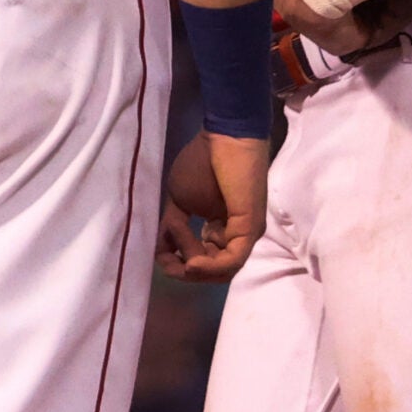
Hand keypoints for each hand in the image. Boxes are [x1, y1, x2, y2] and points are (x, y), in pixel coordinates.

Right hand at [157, 129, 269, 281]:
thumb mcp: (179, 201)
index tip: (162, 258)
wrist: (226, 138)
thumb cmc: (203, 163)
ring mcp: (245, 234)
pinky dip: (210, 267)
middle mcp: (236, 235)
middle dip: (187, 273)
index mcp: (220, 228)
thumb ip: (174, 228)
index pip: (202, 258)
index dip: (179, 263)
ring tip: (181, 259)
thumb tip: (171, 250)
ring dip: (196, 270)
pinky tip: (192, 263)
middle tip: (170, 266)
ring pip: (222, 270)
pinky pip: (231, 261)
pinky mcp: (249, 229)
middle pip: (213, 271)